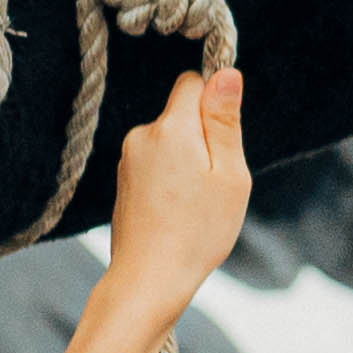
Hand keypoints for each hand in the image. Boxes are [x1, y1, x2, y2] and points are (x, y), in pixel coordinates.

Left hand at [105, 67, 251, 302]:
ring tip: (194, 204)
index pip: (192, 82)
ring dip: (186, 161)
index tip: (226, 137)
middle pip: (181, 114)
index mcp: (171, 128)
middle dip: (203, 138)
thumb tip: (226, 72)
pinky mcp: (123, 182)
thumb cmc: (197, 231)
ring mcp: (127, 160)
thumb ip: (225, 121)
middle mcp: (142, 136)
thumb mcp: (229, 175)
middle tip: (214, 183)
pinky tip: (176, 213)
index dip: (215, 102)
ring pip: (169, 141)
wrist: (148, 280)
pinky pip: (155, 164)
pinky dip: (170, 180)